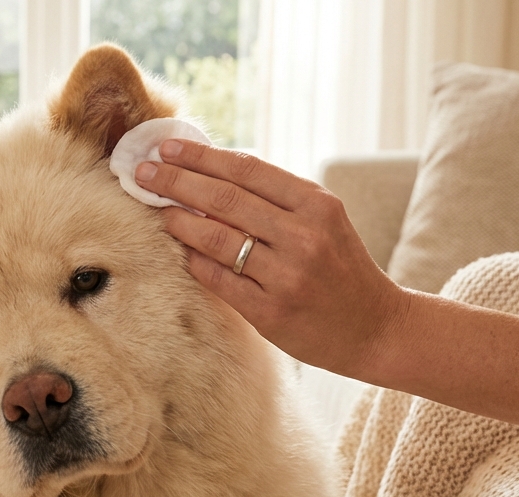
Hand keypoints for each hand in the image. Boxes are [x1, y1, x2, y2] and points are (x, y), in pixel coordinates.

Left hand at [134, 139, 409, 377]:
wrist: (376, 328)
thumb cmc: (340, 268)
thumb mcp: (323, 221)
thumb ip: (276, 199)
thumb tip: (211, 173)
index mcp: (317, 204)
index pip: (247, 170)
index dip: (202, 156)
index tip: (168, 146)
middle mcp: (303, 236)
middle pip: (225, 199)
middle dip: (176, 181)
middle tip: (143, 171)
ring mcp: (287, 276)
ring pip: (217, 239)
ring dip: (179, 220)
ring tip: (157, 208)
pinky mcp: (271, 312)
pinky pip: (219, 280)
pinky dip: (195, 261)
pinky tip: (178, 249)